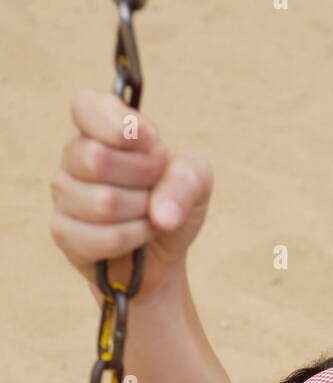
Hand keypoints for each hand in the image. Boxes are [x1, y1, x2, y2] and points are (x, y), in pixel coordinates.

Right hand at [49, 88, 212, 301]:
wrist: (163, 253)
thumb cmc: (173, 204)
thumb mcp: (196, 181)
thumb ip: (188, 178)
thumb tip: (162, 214)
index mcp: (100, 126)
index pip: (86, 107)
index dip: (120, 127)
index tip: (150, 142)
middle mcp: (75, 155)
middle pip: (99, 159)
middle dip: (144, 178)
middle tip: (155, 187)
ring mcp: (64, 193)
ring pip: (105, 203)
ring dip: (142, 214)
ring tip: (148, 214)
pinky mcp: (64, 232)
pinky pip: (104, 238)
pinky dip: (134, 239)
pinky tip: (137, 237)